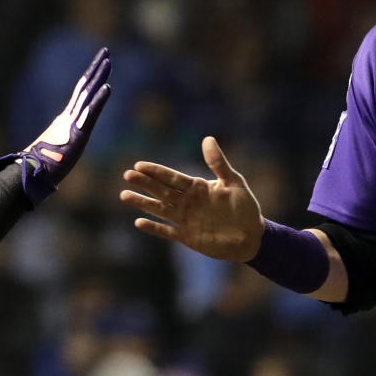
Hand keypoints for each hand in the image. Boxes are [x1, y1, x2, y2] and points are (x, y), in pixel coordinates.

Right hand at [0, 47, 111, 204]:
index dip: (91, 77)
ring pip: (88, 95)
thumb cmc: (42, 166)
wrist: (33, 174)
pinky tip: (108, 87)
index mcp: (66, 119)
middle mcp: (69, 116)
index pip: (81, 94)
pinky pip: (90, 114)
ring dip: (99, 77)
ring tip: (108, 60)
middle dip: (96, 68)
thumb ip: (60, 145)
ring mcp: (73, 123)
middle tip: (106, 51)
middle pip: (85, 87)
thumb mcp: (58, 151)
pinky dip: (100, 100)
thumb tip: (56, 148)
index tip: (101, 63)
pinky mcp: (78, 134)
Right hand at [120, 136, 264, 260]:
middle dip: (145, 183)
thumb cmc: (245, 207)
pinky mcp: (187, 236)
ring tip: (125, 195)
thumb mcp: (234, 182)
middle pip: (161, 191)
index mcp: (197, 187)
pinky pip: (167, 231)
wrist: (251, 236)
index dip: (156, 171)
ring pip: (159, 209)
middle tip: (127, 175)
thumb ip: (218, 163)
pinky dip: (154, 228)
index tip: (139, 165)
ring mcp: (185, 219)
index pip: (172, 177)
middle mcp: (187, 202)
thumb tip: (207, 139)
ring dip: (142, 203)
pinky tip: (139, 222)